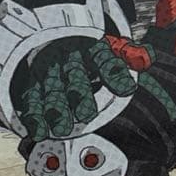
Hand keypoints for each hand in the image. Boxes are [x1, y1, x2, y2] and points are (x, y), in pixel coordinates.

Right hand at [18, 38, 134, 139]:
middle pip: (74, 74)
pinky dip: (33, 116)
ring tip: (62, 128)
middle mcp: (67, 58)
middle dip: (79, 94)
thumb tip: (145, 59)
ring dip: (55, 109)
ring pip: (51, 89)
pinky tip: (39, 131)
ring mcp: (48, 71)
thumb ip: (129, 57)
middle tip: (86, 114)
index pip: (103, 58)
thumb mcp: (108, 52)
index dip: (114, 73)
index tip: (126, 90)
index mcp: (90, 49)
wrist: (52, 44)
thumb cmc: (86, 55)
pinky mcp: (33, 84)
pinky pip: (30, 98)